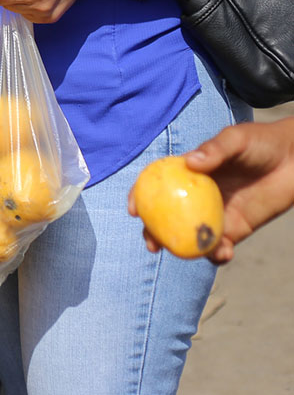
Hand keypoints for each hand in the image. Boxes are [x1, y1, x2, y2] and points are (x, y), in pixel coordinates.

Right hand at [128, 117, 293, 263]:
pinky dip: (218, 254)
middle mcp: (197, 195)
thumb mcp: (236, 139)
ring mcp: (216, 213)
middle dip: (155, 233)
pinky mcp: (237, 228)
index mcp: (189, 172)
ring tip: (193, 254)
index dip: (140, 196)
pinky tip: (223, 253)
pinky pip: (221, 245)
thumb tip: (191, 163)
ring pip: (191, 235)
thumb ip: (215, 149)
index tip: (133, 210)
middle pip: (168, 216)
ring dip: (185, 249)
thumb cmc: (262, 142)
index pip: (157, 184)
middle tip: (152, 244)